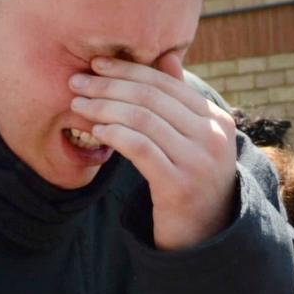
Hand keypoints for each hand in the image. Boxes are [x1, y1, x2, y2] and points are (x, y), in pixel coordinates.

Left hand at [69, 55, 236, 249]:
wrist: (204, 236)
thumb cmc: (190, 180)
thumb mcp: (193, 140)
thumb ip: (179, 102)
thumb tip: (167, 56)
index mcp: (216, 119)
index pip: (166, 84)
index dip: (128, 70)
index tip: (97, 63)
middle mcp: (213, 136)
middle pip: (151, 98)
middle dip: (109, 85)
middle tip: (78, 81)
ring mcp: (198, 161)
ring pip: (143, 120)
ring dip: (104, 108)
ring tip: (79, 104)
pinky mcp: (178, 185)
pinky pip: (141, 148)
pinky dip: (116, 134)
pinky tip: (97, 130)